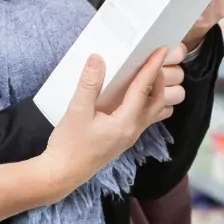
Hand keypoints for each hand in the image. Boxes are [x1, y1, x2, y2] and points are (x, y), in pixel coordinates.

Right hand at [42, 48, 184, 201]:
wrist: (62, 173)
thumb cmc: (69, 145)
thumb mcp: (76, 111)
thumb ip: (89, 84)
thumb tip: (97, 58)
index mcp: (125, 123)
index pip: (143, 90)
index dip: (152, 68)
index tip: (161, 50)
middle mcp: (132, 130)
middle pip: (156, 101)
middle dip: (160, 79)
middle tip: (157, 59)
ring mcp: (128, 137)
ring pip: (152, 112)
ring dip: (157, 93)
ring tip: (152, 76)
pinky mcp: (121, 139)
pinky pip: (144, 118)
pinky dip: (148, 104)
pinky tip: (138, 98)